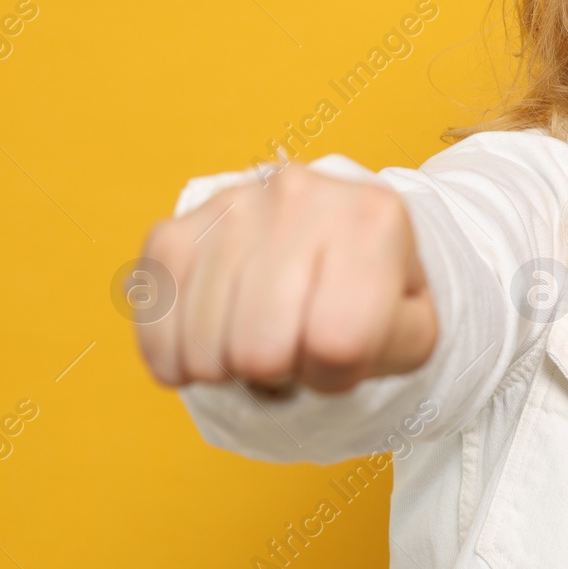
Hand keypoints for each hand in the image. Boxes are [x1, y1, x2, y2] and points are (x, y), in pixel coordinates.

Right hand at [133, 163, 437, 395]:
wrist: (335, 241)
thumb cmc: (375, 296)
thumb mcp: (412, 330)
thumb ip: (384, 348)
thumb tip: (314, 349)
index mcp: (374, 219)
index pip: (340, 342)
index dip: (335, 373)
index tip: (340, 351)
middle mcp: (301, 194)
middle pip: (261, 350)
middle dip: (278, 374)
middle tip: (293, 348)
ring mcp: (232, 204)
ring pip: (205, 348)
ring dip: (229, 370)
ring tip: (258, 336)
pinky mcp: (175, 226)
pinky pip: (155, 323)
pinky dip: (176, 359)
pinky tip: (210, 343)